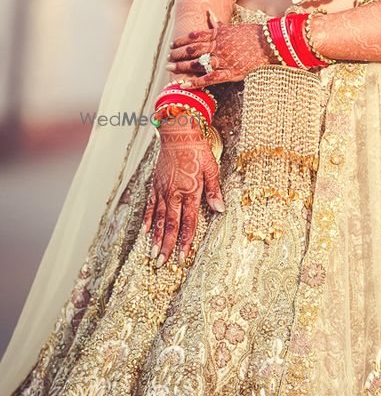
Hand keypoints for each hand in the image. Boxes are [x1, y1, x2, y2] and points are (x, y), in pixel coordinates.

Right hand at [143, 116, 224, 266]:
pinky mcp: (155, 184)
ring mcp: (162, 190)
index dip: (185, 241)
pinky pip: (150, 206)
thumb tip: (220, 209)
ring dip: (155, 238)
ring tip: (152, 254)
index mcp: (189, 191)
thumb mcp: (211, 167)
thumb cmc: (197, 149)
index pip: (188, 222)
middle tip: (162, 263)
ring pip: (158, 219)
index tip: (182, 257)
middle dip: (166, 246)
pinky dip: (148, 220)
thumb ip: (214, 190)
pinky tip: (145, 232)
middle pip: (170, 225)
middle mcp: (173, 193)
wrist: (177, 132)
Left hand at [168, 9, 273, 88]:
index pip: (195, 36)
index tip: (172, 44)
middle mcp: (219, 46)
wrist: (272, 44)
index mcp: (220, 34)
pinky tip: (183, 85)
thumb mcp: (235, 27)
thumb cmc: (256, 34)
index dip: (181, 41)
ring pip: (198, 63)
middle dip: (178, 54)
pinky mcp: (231, 72)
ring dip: (182, 66)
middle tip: (167, 58)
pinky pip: (209, 78)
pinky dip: (195, 82)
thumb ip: (220, 24)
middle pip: (193, 49)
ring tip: (170, 68)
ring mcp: (224, 59)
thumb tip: (209, 15)